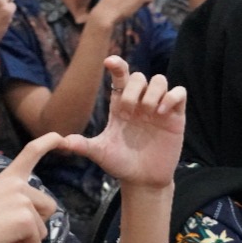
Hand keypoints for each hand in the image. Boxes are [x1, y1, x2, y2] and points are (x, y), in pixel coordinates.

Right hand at [0, 133, 61, 242]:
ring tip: (1, 234)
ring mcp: (23, 200)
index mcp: (8, 177)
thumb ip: (13, 201)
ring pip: (42, 228)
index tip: (62, 136)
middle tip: (5, 227)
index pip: (32, 151)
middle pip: (49, 207)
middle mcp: (19, 184)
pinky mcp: (26, 219)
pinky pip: (36, 242)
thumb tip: (30, 220)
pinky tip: (2, 242)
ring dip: (26, 238)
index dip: (50, 142)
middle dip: (34, 223)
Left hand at [61, 56, 185, 189]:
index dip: (117, 65)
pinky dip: (171, 97)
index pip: (120, 77)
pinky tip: (162, 113)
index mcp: (120, 105)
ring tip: (149, 114)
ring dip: (153, 93)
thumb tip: (62, 142)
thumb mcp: (100, 153)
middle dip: (133, 90)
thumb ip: (83, 145)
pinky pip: (179, 93)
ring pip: (160, 80)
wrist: (142, 180)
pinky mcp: (175, 117)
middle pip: (140, 76)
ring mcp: (159, 108)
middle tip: (128, 113)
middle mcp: (139, 103)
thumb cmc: (120, 164)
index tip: (109, 62)